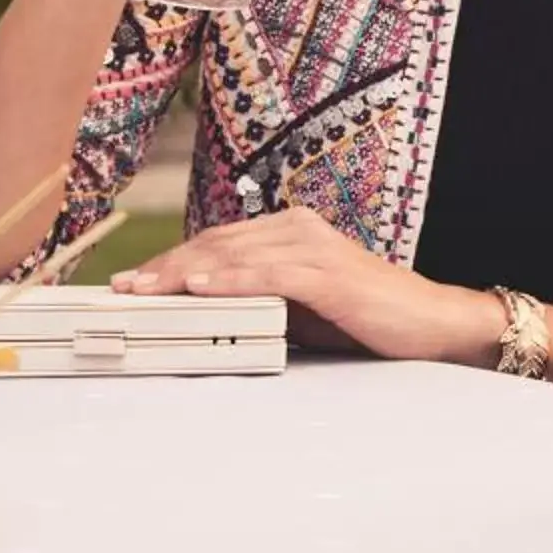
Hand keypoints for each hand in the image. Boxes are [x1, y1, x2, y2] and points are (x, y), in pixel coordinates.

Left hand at [112, 206, 500, 366]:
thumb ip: (261, 302)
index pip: (218, 242)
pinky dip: (229, 279)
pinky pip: (268, 274)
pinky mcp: (327, 274)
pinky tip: (199, 286)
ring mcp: (313, 248)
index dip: (171, 261)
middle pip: (216, 243)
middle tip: (121, 288)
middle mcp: (298, 229)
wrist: (431, 324)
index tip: (131, 282)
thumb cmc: (367, 318)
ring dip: (183, 272)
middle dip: (164, 267)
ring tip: (143, 289)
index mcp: (291, 232)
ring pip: (233, 254)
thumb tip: (204, 316)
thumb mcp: (302, 309)